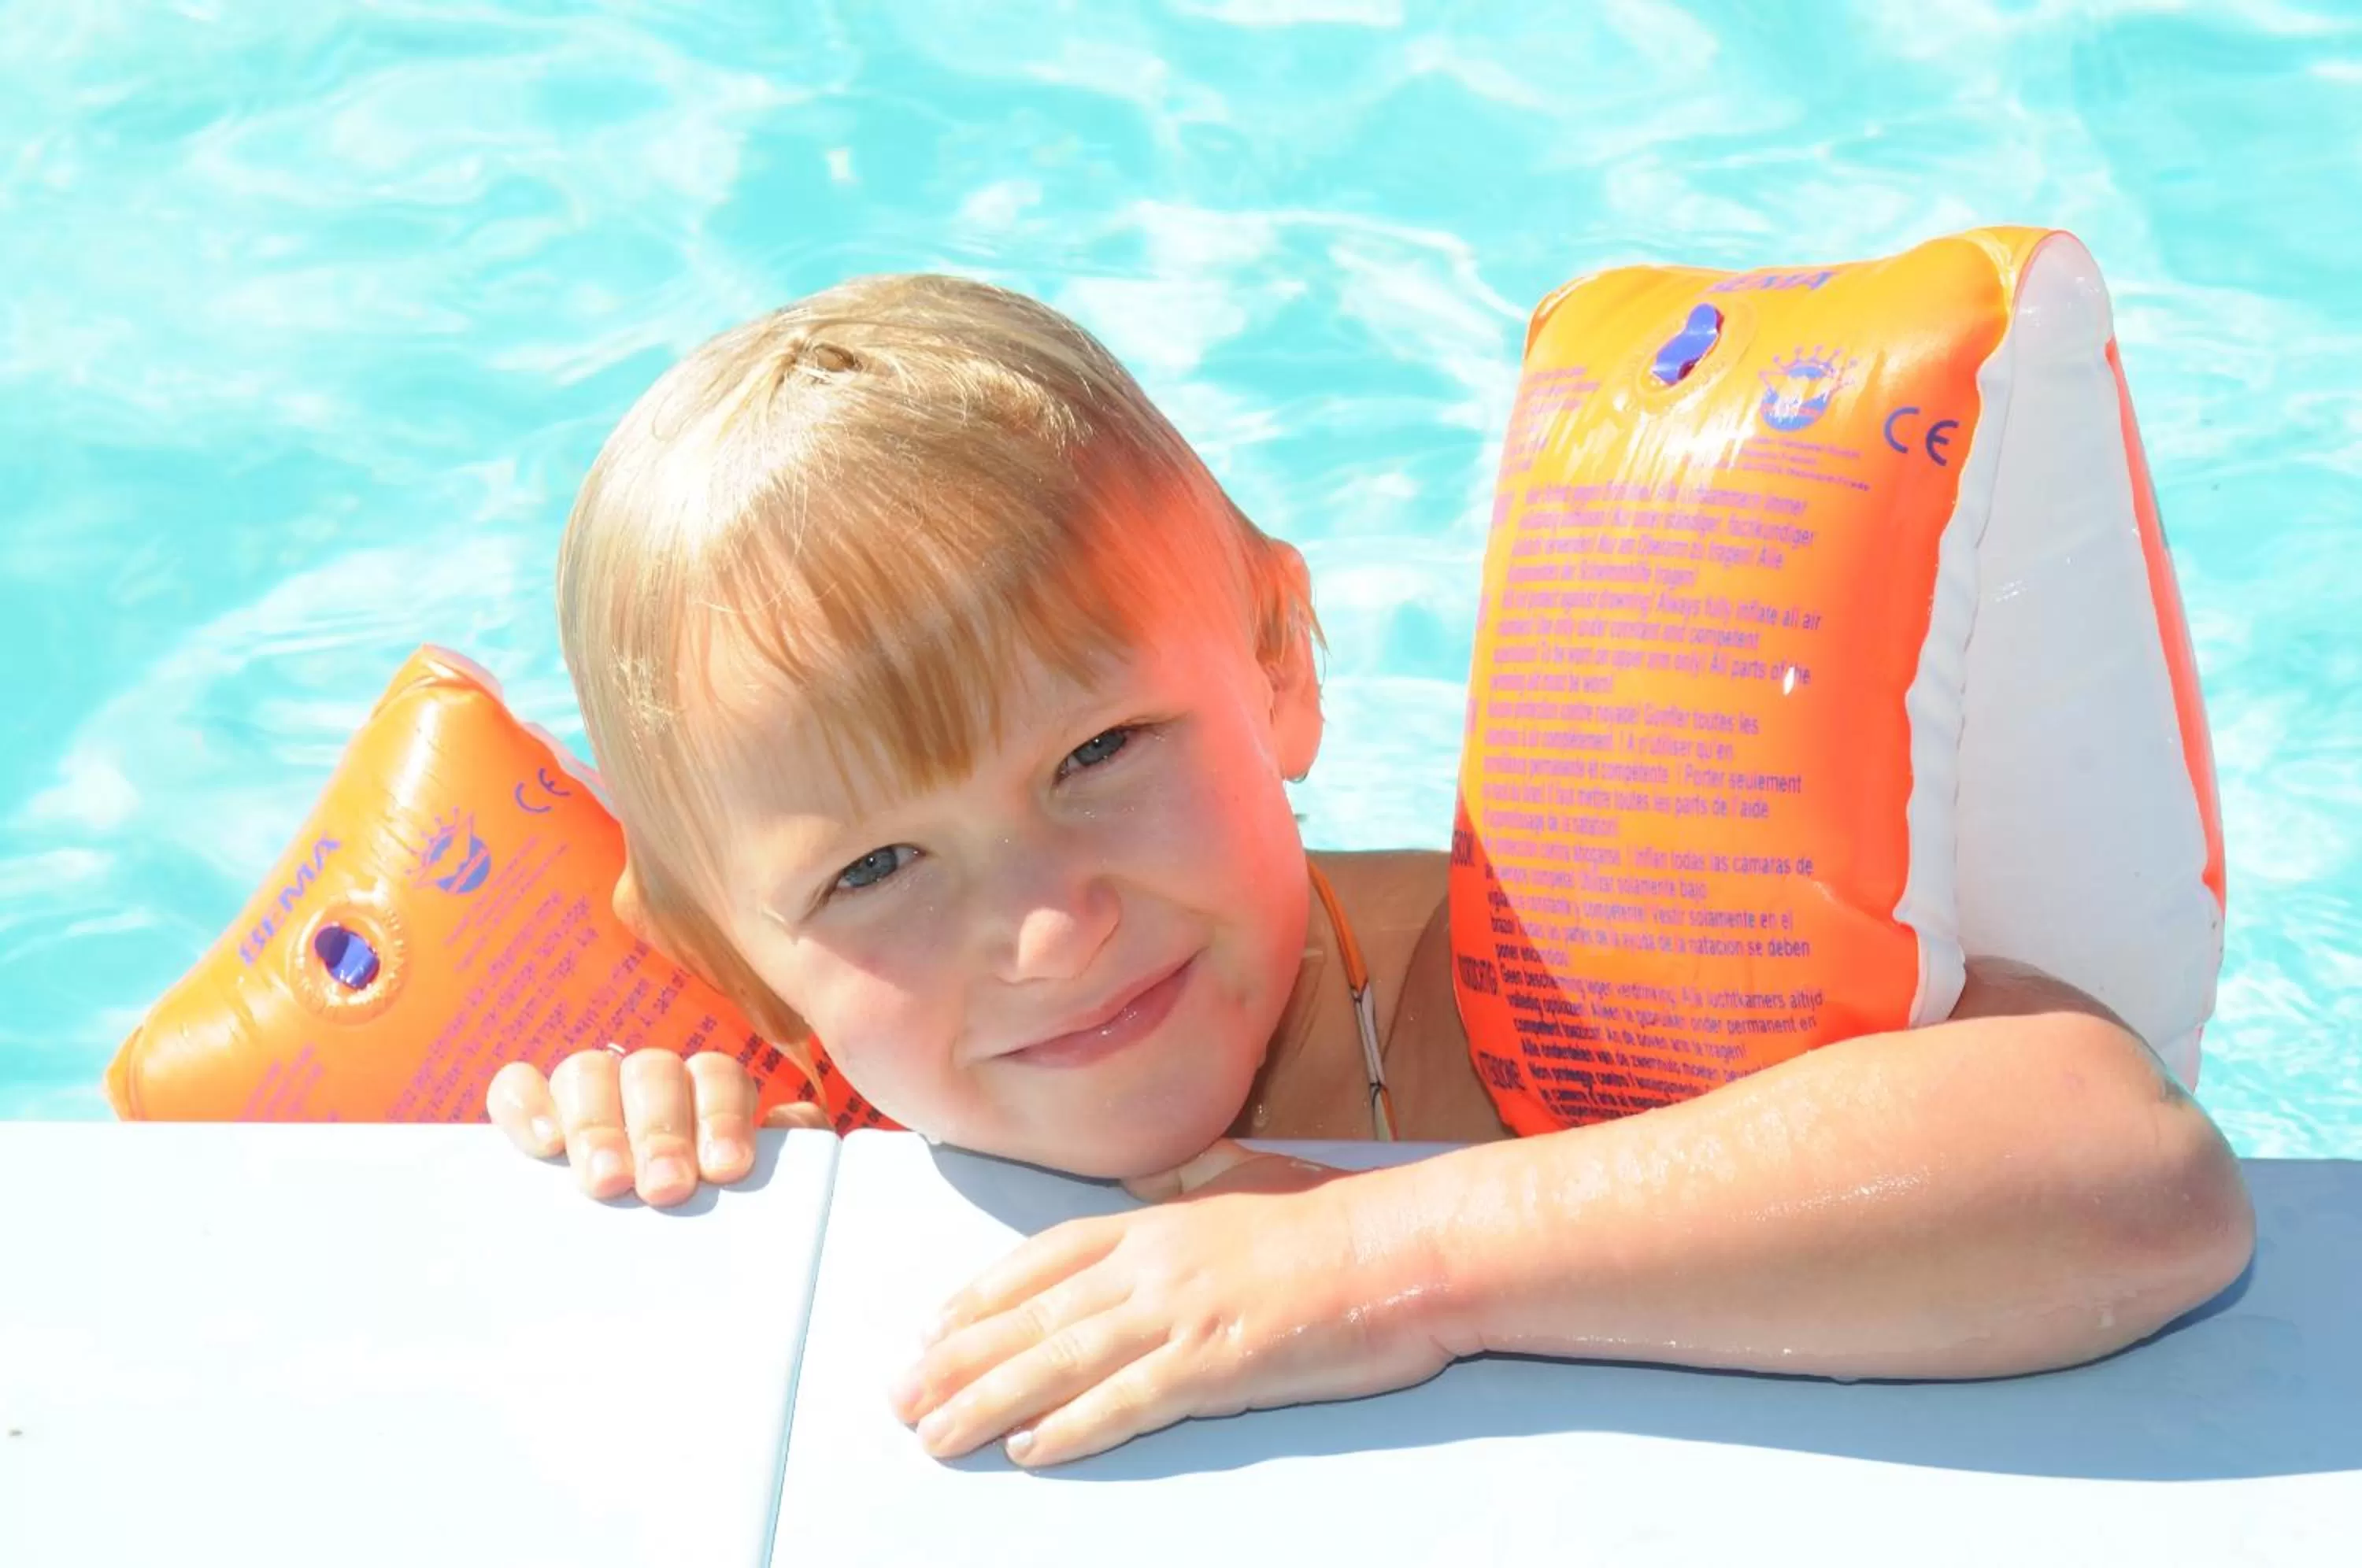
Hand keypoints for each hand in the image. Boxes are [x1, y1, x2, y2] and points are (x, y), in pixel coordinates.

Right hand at [486, 1048, 829, 1205]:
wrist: (653, 1277)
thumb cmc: (713, 1225)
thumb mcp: (758, 1193)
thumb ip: (787, 1156)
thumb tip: (793, 1125)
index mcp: (707, 1095)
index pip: (717, 1076)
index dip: (723, 1115)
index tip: (726, 1169)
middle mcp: (648, 1084)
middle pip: (653, 1073)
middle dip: (661, 1130)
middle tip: (666, 1187)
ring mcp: (588, 1094)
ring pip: (588, 1071)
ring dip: (598, 1125)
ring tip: (607, 1182)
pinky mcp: (530, 1116)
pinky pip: (516, 1086)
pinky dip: (526, 1105)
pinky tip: (544, 1146)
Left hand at [889, 1141, 1453, 1467]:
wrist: (1407, 1249)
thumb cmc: (1342, 1222)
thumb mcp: (1255, 1183)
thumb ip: (1199, 1185)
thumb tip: (1162, 1181)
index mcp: (1160, 1221)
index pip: (1044, 1257)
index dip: (982, 1295)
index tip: (933, 1326)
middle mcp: (1153, 1263)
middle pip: (1033, 1314)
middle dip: (959, 1358)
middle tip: (900, 1394)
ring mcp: (1181, 1313)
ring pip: (1060, 1361)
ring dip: (989, 1401)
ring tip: (936, 1433)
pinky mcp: (1215, 1365)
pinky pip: (1126, 1401)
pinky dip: (1072, 1427)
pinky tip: (1031, 1450)